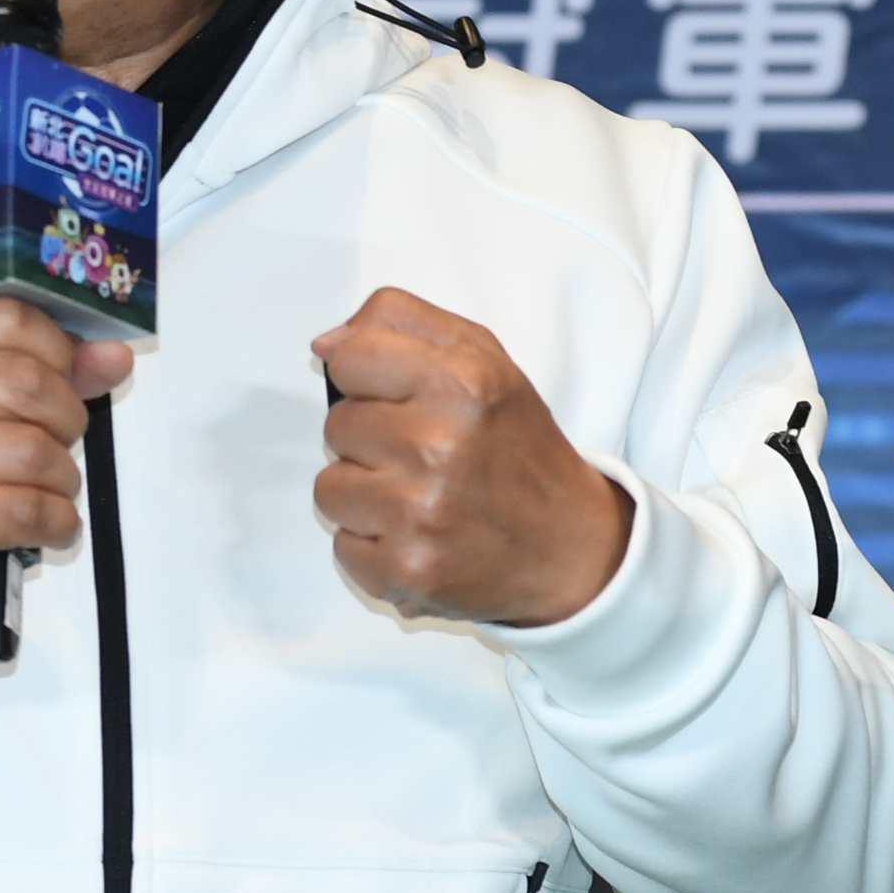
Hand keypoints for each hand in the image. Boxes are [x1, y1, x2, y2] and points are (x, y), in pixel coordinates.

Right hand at [0, 298, 136, 612]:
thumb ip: (37, 366)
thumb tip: (114, 356)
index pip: (9, 319)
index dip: (59, 350)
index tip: (65, 377)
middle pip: (29, 385)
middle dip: (67, 419)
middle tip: (58, 441)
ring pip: (35, 452)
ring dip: (63, 478)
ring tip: (48, 488)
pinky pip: (26, 510)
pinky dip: (57, 521)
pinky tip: (47, 523)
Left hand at [312, 288, 630, 626]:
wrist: (568, 546)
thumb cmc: (517, 448)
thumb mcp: (482, 358)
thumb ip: (400, 322)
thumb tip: (325, 344)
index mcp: (460, 382)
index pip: (350, 357)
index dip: (368, 378)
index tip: (400, 398)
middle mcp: (438, 446)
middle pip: (336, 425)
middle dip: (371, 438)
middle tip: (423, 454)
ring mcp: (419, 514)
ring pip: (329, 488)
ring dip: (365, 493)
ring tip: (416, 496)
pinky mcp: (405, 571)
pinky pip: (341, 546)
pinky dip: (373, 544)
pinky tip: (417, 536)